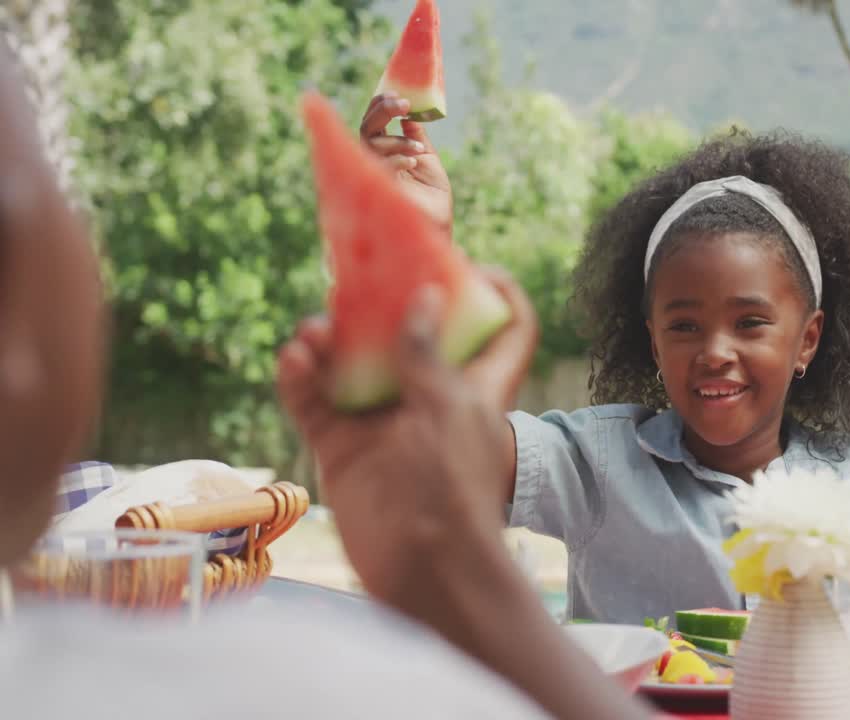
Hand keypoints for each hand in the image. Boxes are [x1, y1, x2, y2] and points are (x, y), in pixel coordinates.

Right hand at [277, 276, 646, 719]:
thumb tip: (425, 298)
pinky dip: (299, 376)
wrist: (422, 565)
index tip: (469, 264)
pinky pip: (313, 401)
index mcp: (476, 384)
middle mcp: (429, 395)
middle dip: (383, 304)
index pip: (507, 329)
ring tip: (314, 330)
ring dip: (329, 339)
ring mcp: (382, 420)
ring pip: (351, 362)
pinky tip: (294, 358)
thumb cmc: (452, 485)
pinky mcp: (342, 446)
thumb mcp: (450, 407)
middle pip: (411, 333)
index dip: (498, 292)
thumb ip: (429, 355)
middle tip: (356, 279)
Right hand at [359, 92, 451, 235]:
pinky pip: (378, 166)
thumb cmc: (432, 198)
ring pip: (370, 145)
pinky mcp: (377, 190)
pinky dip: (396, 158)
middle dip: (383, 111)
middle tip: (402, 104)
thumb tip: (409, 114)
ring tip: (419, 149)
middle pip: (366, 128)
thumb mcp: (427, 159)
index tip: (399, 96)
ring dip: (397, 141)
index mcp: (384, 152)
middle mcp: (373, 161)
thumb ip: (416, 136)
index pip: (375, 123)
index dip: (382, 106)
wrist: (438, 226)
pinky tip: (412, 161)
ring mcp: (373, 175)